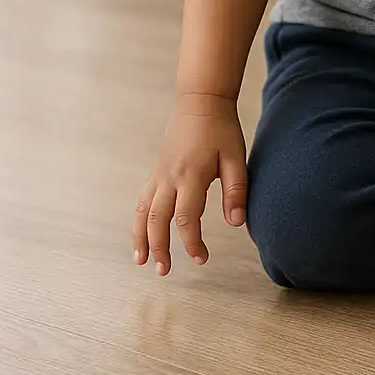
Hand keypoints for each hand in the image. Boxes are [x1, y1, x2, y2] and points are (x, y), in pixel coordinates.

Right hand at [132, 94, 247, 275]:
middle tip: (164, 272)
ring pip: (142, 211)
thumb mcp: (236, 158)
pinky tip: (141, 236)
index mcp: (191, 175)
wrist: (201, 103)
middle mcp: (170, 177)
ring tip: (141, 261)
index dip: (192, 243)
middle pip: (157, 219)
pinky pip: (141, 200)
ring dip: (140, 238)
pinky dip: (138, 220)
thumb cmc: (222, 131)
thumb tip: (237, 224)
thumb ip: (236, 191)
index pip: (186, 218)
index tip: (201, 259)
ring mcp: (159, 174)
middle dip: (159, 248)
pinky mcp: (156, 171)